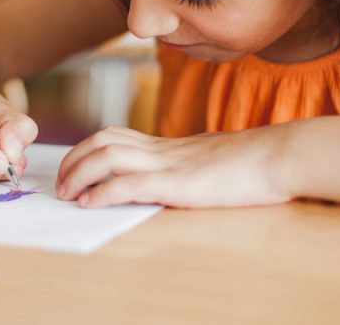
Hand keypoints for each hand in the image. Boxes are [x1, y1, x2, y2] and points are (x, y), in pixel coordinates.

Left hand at [55, 126, 292, 207]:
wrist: (277, 156)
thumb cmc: (250, 163)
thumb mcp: (207, 159)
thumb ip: (183, 164)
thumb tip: (167, 178)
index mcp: (167, 145)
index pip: (115, 135)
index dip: (86, 149)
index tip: (73, 167)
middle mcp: (161, 149)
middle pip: (103, 141)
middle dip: (74, 160)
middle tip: (61, 183)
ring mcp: (168, 164)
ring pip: (108, 157)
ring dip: (79, 174)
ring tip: (67, 194)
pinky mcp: (178, 183)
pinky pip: (130, 183)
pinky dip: (104, 192)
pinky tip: (90, 203)